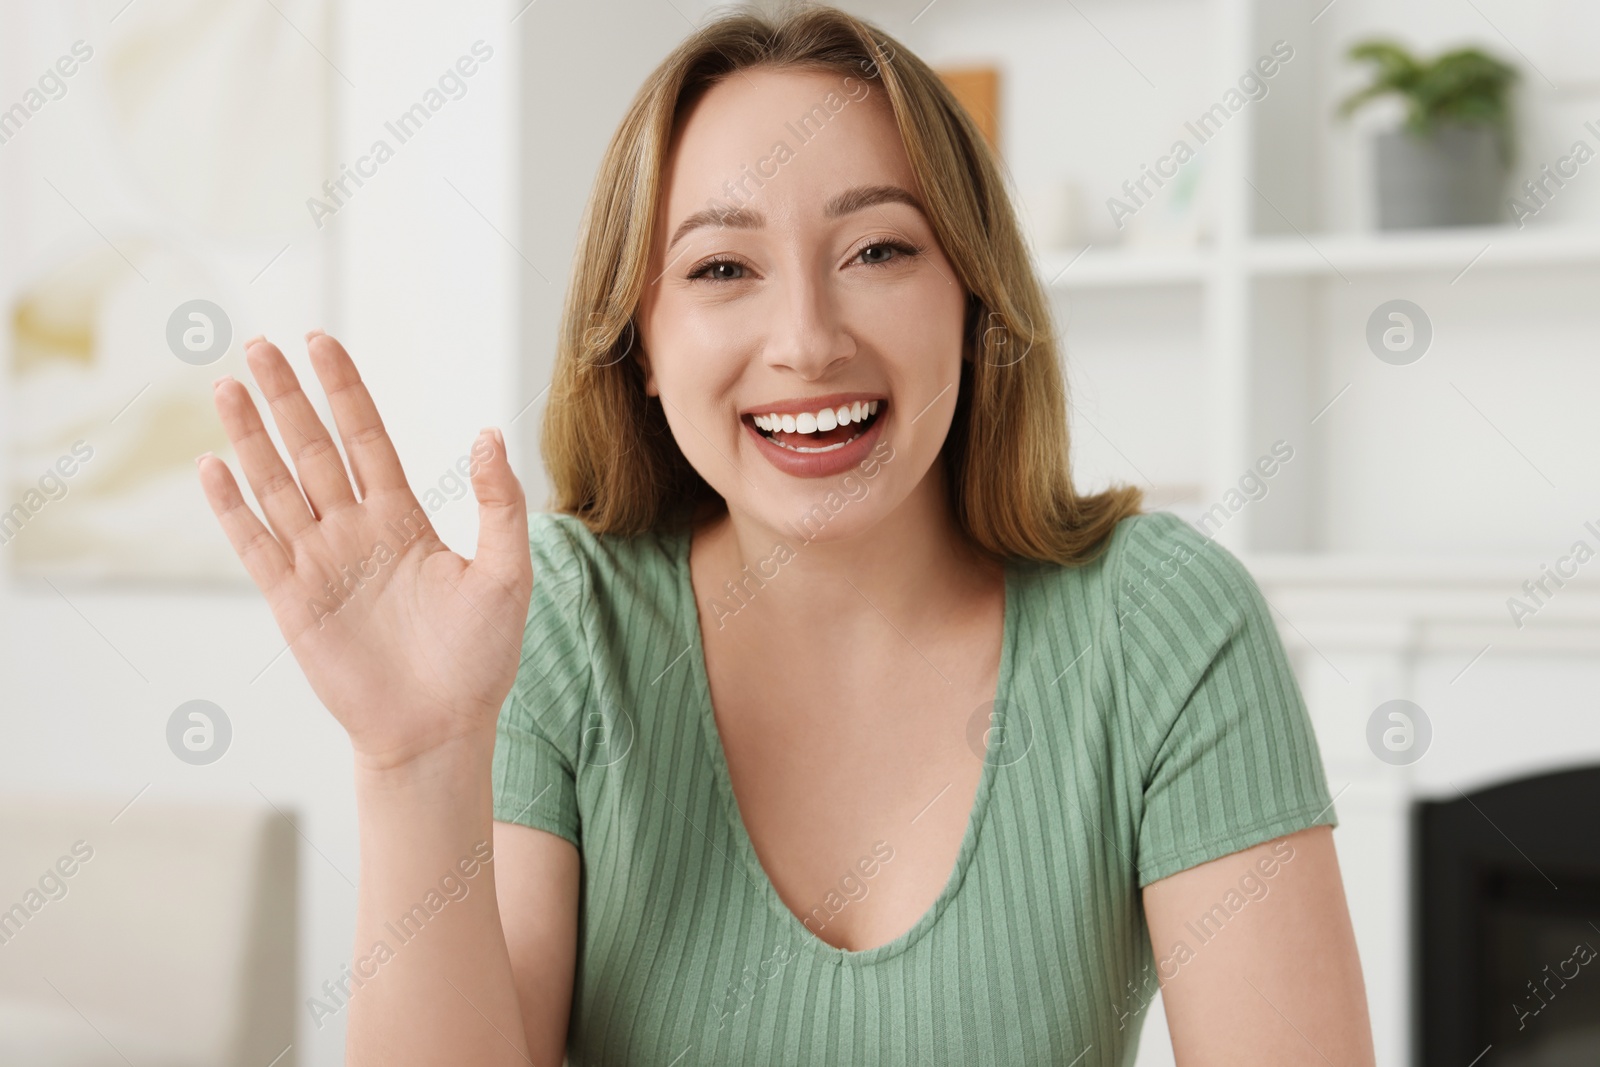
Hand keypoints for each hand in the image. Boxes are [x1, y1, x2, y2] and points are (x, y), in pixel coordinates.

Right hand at [197, 332, 533, 768]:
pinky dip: (232, 507)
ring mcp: (319, 563)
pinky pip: (256, 544)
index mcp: (403, 519)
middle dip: (287, 396)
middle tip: (260, 343)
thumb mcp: (506, 575)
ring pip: (276, 485)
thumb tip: (489, 434)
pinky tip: (212, 465)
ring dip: (250, 437)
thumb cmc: (479, 657)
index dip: (343, 390)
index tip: (322, 341)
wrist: (440, 729)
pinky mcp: (292, 602)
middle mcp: (355, 531)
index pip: (365, 438)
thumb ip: (500, 505)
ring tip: (228, 385)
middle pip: (311, 449)